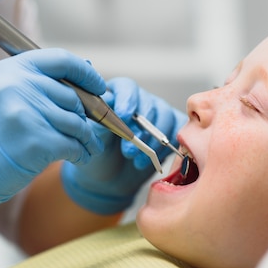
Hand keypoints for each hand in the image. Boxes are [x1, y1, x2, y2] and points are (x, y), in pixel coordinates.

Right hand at [0, 49, 105, 237]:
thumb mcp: (7, 98)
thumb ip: (40, 85)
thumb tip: (88, 79)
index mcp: (11, 70)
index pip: (61, 60)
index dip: (86, 73)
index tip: (100, 87)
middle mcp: (17, 85)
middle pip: (74, 97)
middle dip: (88, 117)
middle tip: (90, 132)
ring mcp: (25, 113)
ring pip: (77, 123)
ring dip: (87, 139)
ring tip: (87, 148)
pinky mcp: (35, 141)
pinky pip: (73, 145)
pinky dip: (81, 153)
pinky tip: (78, 158)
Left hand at [62, 77, 185, 214]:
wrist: (107, 180)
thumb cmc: (97, 156)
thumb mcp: (92, 141)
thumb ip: (97, 123)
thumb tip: (105, 105)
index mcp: (115, 97)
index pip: (126, 87)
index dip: (127, 100)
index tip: (123, 116)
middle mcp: (138, 101)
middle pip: (148, 102)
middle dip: (140, 129)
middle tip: (127, 151)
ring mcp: (156, 114)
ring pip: (164, 116)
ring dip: (152, 141)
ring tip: (136, 160)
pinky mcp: (169, 129)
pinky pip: (176, 131)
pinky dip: (164, 148)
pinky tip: (149, 161)